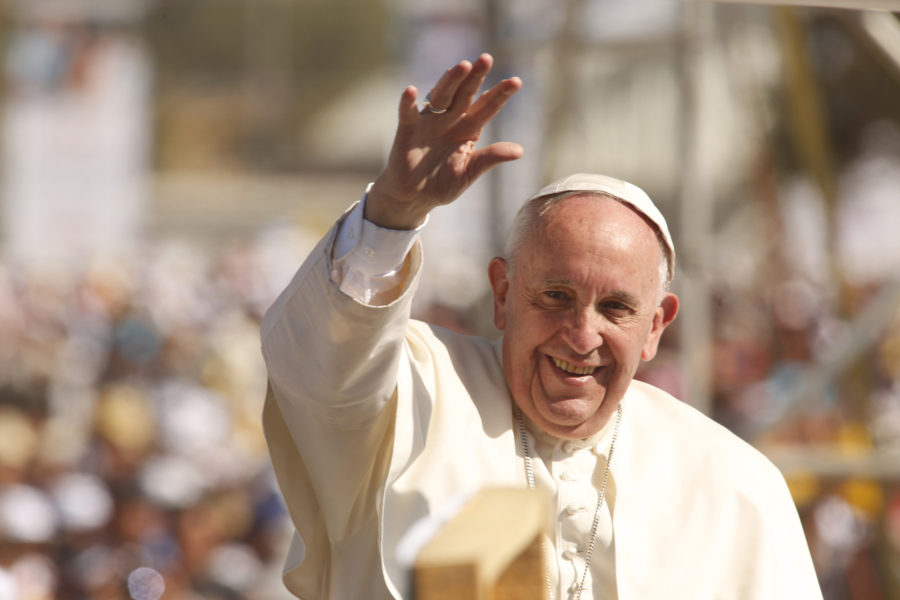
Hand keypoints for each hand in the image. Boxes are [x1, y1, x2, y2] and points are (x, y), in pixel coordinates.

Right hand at [365, 53, 522, 229]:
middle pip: (465, 93)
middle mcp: (451, 119)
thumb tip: (520, 151)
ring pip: (441, 95)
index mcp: (469, 128)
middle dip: (476, 76)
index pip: (487, 107)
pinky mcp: (408, 129)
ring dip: (450, 80)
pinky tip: (411, 91)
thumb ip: (490, 158)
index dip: (500, 94)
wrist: (414, 197)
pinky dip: (408, 102)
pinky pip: (407, 113)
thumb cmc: (443, 184)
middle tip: (486, 58)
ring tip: (461, 66)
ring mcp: (429, 121)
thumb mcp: (469, 172)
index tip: (516, 82)